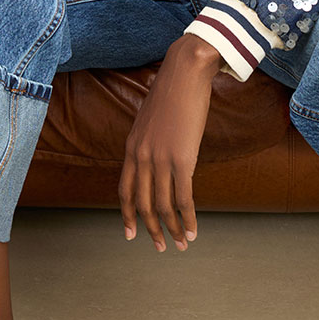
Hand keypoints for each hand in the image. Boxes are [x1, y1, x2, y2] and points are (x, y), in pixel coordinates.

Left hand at [118, 34, 220, 253]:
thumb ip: (148, 142)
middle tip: (161, 247)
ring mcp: (160, 158)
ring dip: (173, 230)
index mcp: (132, 147)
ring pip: (163, 206)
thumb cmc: (172, 93)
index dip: (127, 215)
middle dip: (151, 230)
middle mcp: (141, 156)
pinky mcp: (182, 159)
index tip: (131, 234)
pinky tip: (193, 230)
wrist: (184, 72)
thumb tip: (156, 159)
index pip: (125, 190)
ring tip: (182, 244)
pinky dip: (188, 219)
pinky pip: (183, 198)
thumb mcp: (150, 120)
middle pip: (143, 203)